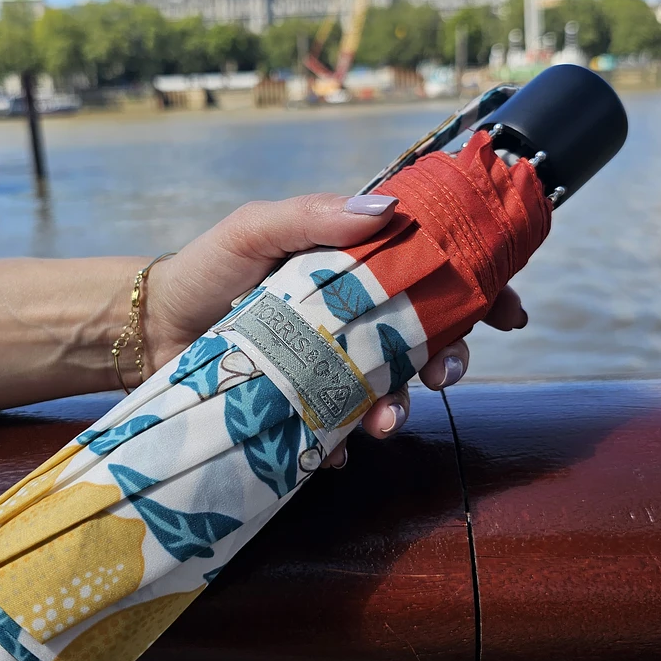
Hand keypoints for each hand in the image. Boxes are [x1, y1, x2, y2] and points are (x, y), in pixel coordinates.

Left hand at [145, 193, 527, 465]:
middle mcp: (353, 319)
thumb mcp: (257, 228)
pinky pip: (340, 434)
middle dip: (452, 361)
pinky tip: (335, 450)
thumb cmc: (209, 267)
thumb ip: (315, 215)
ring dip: (402, 409)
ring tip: (386, 423)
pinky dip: (345, 445)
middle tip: (444, 376)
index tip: (510, 312)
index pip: (432, 275)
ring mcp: (332, 366)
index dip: (480, 291)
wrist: (150, 327)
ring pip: (393, 391)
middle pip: (427, 340)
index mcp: (355, 270)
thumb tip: (385, 209)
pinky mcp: (305, 408)